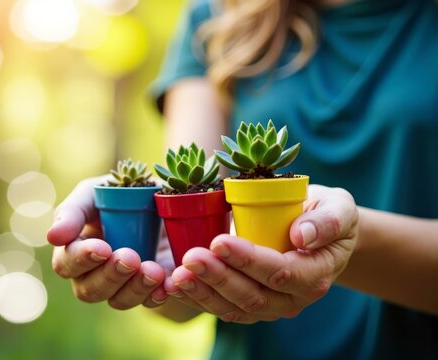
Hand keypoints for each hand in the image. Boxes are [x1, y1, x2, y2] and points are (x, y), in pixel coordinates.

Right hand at [47, 176, 167, 308]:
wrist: (162, 197)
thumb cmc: (119, 192)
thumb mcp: (95, 192)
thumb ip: (73, 211)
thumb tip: (52, 237)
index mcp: (74, 249)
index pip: (66, 264)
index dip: (82, 259)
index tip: (103, 248)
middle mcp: (93, 274)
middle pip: (89, 290)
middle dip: (110, 275)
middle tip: (130, 258)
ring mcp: (121, 285)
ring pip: (118, 301)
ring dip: (135, 288)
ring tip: (154, 270)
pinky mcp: (148, 289)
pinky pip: (149, 302)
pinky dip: (157, 296)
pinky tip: (167, 285)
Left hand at [165, 184, 358, 322]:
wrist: (318, 231)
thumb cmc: (326, 214)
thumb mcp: (339, 207)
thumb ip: (328, 220)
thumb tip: (301, 235)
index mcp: (315, 275)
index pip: (280, 273)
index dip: (248, 260)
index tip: (219, 241)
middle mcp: (293, 299)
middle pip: (253, 296)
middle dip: (218, 277)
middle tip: (190, 257)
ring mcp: (271, 305)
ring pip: (234, 308)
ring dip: (204, 292)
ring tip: (178, 275)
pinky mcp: (250, 304)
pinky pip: (223, 307)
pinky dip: (198, 299)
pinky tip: (175, 285)